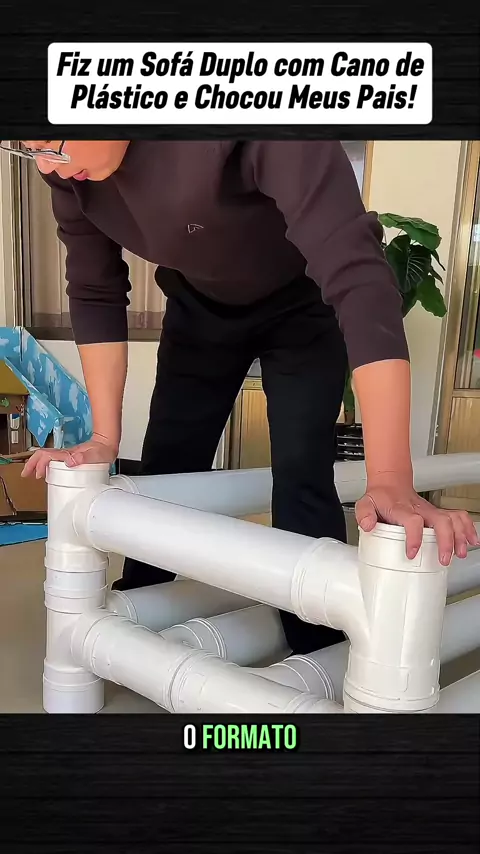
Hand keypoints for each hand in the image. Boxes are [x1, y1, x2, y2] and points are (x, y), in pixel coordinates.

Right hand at [22, 436, 117, 479]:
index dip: (40, 464)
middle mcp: (66, 454)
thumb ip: (84, 457)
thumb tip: (70, 460)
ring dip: (36, 464)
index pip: (49, 456)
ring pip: (46, 457)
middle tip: (25, 474)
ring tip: (30, 473)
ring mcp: (67, 456)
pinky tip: (44, 472)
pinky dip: (44, 465)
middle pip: (43, 455)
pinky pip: (53, 460)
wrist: (107, 445)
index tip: (37, 474)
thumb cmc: (102, 450)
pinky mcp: (69, 459)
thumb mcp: (96, 455)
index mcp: (69, 454)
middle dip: (32, 463)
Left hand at [355, 478, 478, 565]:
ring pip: (453, 519)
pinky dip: (468, 528)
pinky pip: (458, 517)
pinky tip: (472, 541)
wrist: (390, 484)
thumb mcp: (365, 504)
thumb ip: (363, 514)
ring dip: (460, 536)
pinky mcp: (438, 514)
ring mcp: (431, 511)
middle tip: (444, 558)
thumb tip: (367, 525)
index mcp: (402, 510)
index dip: (414, 537)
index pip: (412, 521)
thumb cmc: (380, 498)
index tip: (412, 553)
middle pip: (440, 521)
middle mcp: (420, 510)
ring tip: (460, 552)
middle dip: (446, 540)